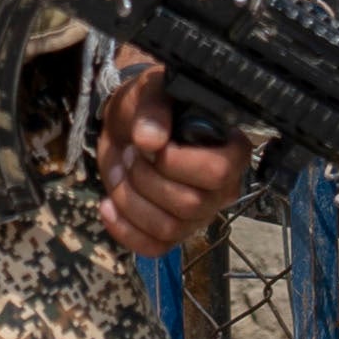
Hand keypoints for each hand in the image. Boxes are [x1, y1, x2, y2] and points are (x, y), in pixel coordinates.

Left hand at [94, 55, 249, 255]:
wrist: (126, 127)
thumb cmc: (148, 107)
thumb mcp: (150, 92)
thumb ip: (152, 109)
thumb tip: (150, 140)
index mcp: (231, 151)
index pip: (217, 173)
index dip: (175, 163)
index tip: (150, 144)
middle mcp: (223, 188)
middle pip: (189, 204)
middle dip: (146, 179)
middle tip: (130, 154)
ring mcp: (199, 215)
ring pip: (167, 228)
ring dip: (129, 200)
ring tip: (121, 172)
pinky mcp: (173, 232)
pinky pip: (153, 247)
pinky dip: (123, 229)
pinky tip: (107, 205)